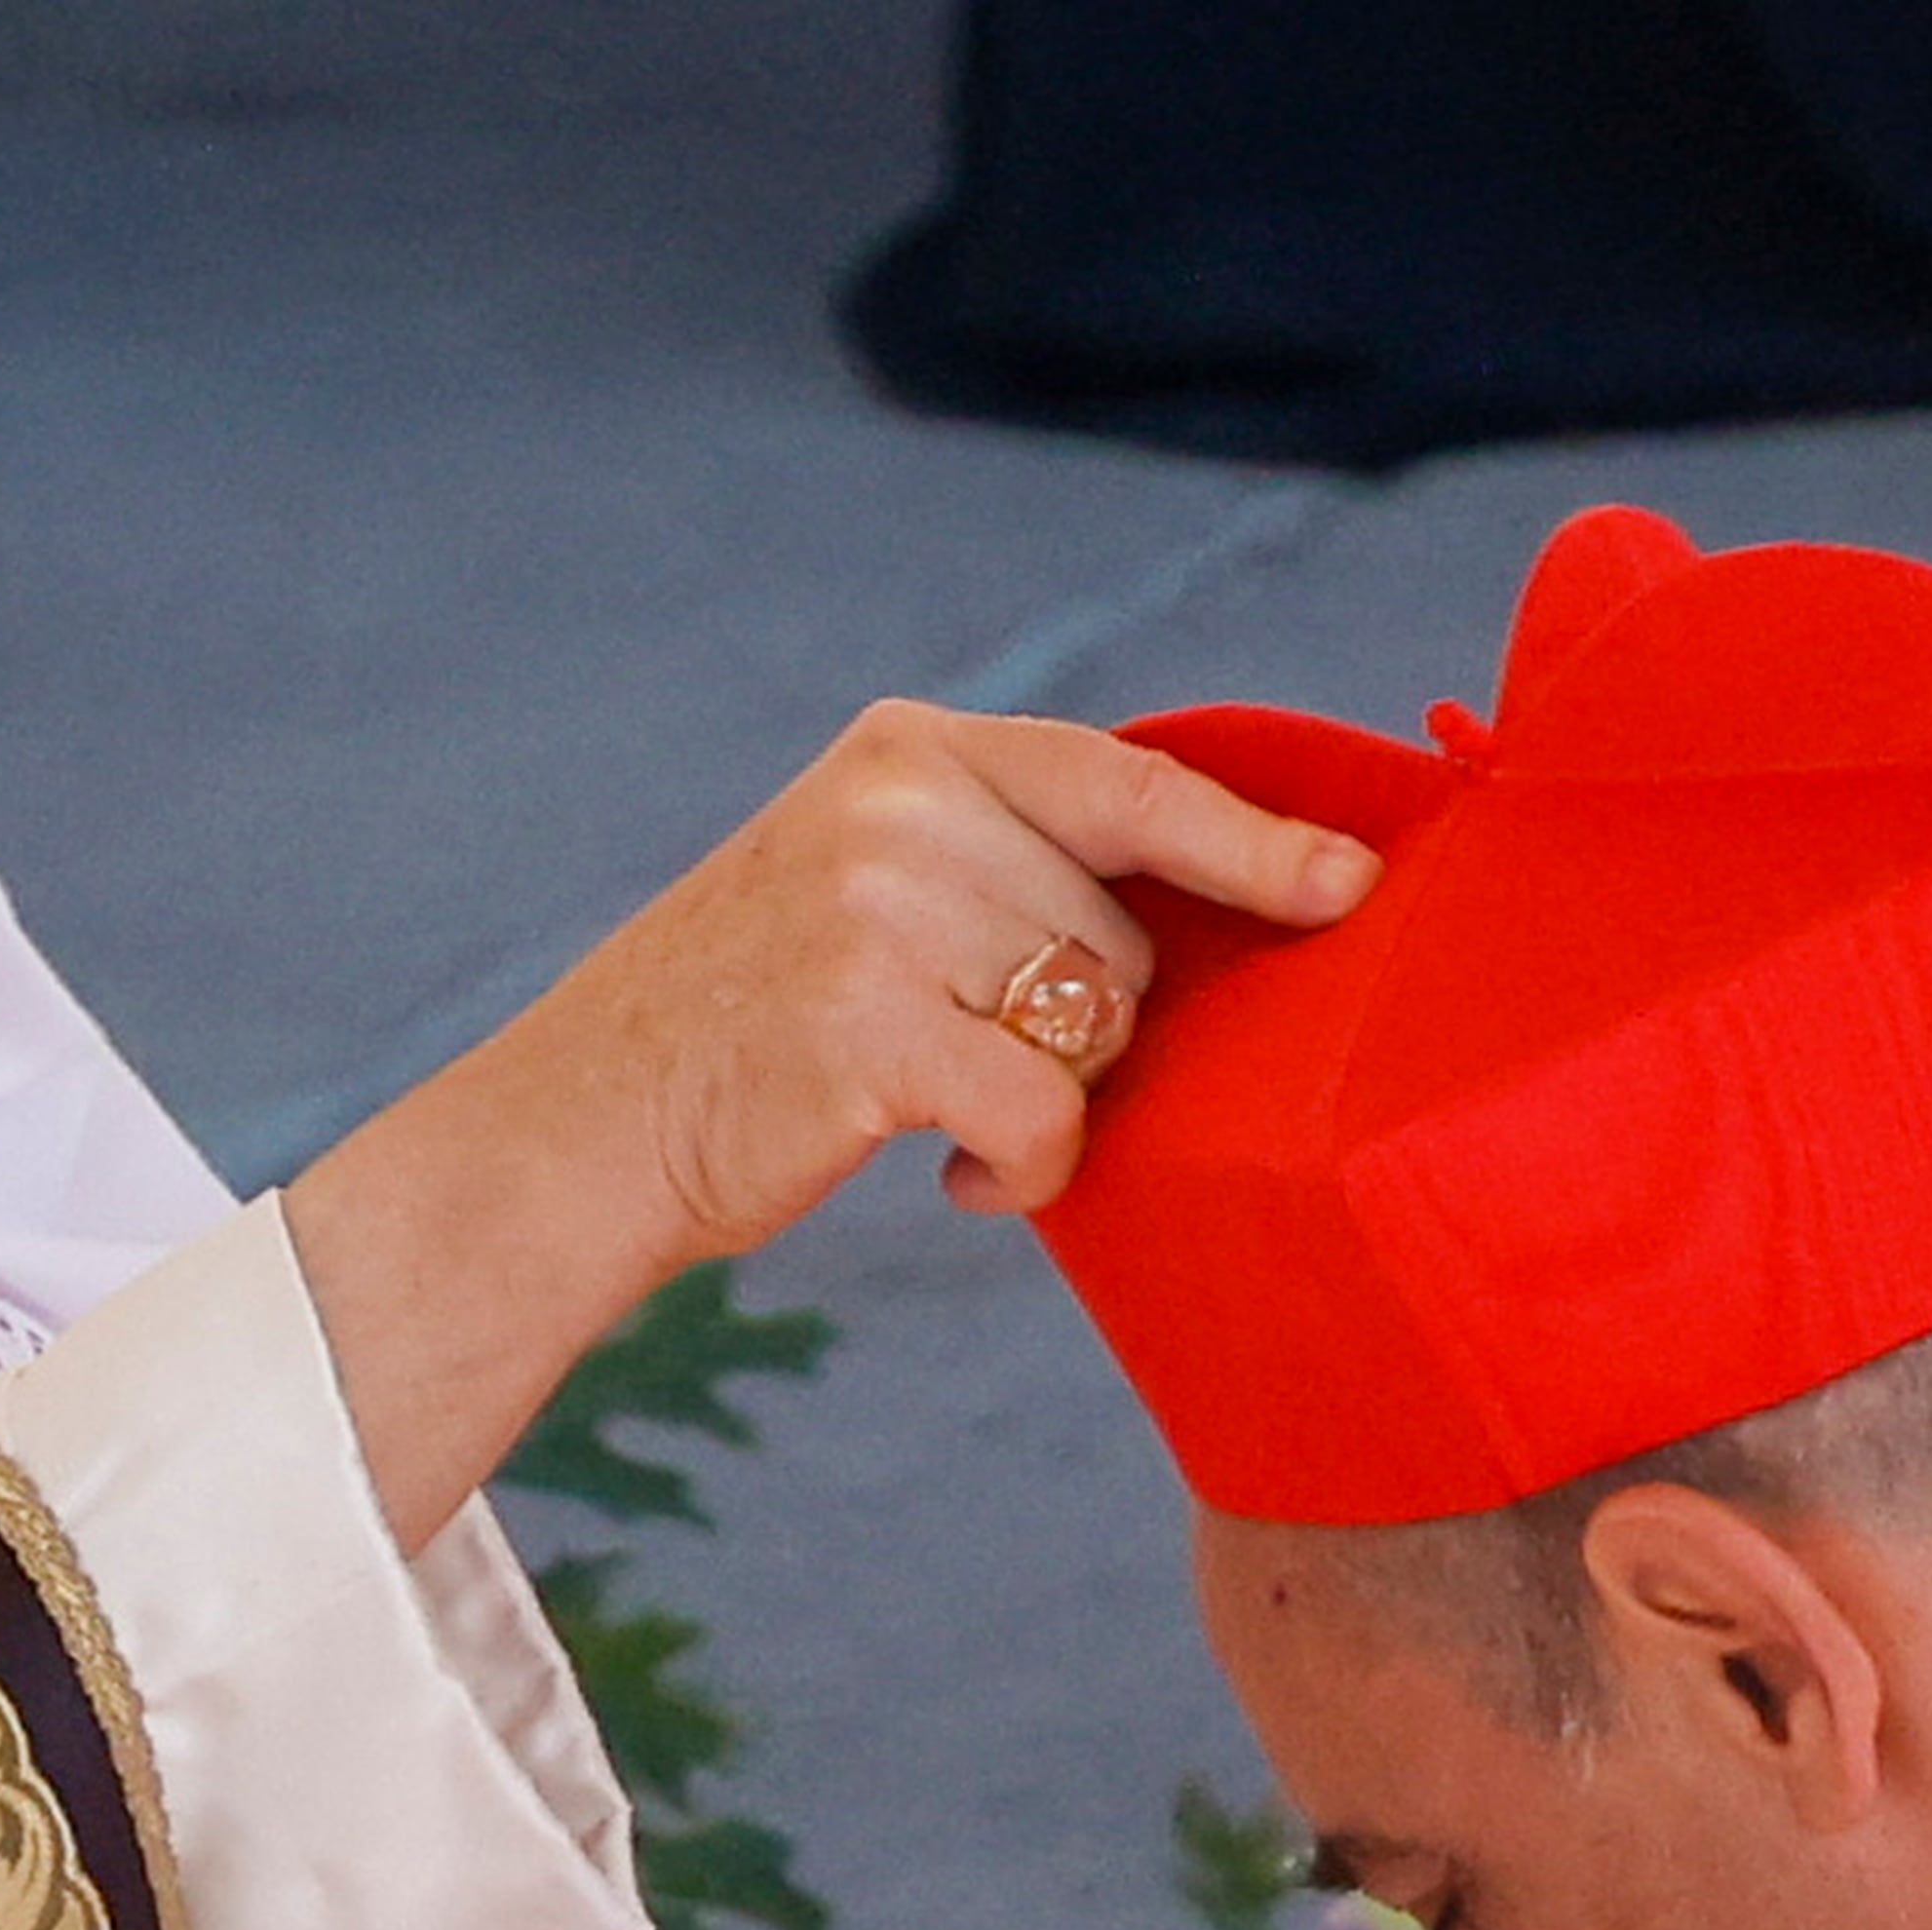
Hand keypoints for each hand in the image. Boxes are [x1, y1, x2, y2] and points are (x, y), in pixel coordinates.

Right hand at [288, 701, 1371, 1546]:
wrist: (579, 1130)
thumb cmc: (750, 1030)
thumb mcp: (868, 885)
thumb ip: (1007, 866)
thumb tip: (1227, 900)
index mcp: (910, 749)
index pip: (1128, 781)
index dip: (1254, 839)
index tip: (1353, 881)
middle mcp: (901, 805)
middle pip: (1125, 929)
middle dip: (1085, 1018)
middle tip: (962, 1055)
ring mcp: (881, 907)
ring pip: (1098, 1020)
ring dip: (1052, 1098)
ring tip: (940, 1116)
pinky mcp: (870, 1022)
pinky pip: (1049, 1109)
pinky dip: (1028, 1166)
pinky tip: (956, 1178)